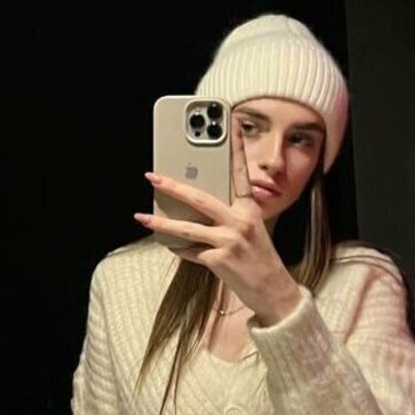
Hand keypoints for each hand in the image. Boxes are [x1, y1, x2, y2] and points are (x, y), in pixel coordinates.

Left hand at [133, 130, 302, 324]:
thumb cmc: (259, 257)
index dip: (236, 148)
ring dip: (160, 222)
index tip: (229, 123)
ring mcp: (229, 241)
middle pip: (200, 198)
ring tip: (141, 216)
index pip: (240, 173)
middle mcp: (240, 221)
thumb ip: (229, 214)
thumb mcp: (251, 229)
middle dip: (173, 186)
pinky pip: (189, 251)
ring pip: (186, 228)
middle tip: (153, 177)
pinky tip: (168, 244)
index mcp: (250, 209)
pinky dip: (177, 248)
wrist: (273, 290)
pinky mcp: (219, 260)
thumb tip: (195, 205)